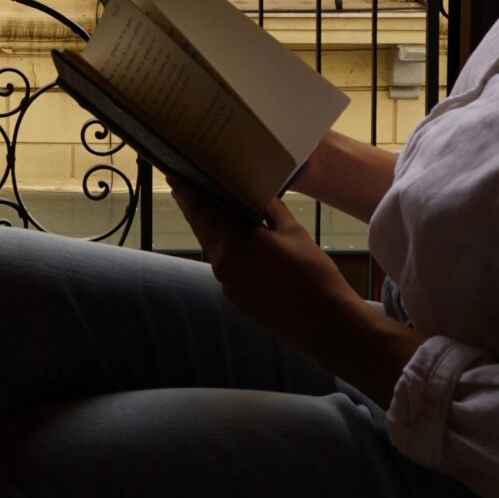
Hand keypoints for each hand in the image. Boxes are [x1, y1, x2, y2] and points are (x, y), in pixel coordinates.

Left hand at [166, 173, 424, 403]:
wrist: (323, 323)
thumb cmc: (312, 273)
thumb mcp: (294, 232)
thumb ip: (270, 209)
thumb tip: (258, 192)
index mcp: (236, 242)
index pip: (203, 209)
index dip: (188, 191)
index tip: (175, 175)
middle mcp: (223, 262)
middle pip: (202, 227)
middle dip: (192, 205)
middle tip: (182, 184)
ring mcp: (226, 282)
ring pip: (211, 246)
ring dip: (205, 226)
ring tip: (202, 206)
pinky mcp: (234, 296)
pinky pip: (222, 263)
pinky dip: (220, 246)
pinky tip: (228, 237)